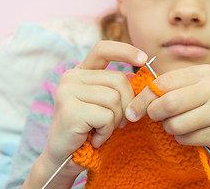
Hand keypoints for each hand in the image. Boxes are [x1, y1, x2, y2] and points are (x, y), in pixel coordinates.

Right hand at [42, 41, 147, 176]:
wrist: (65, 158)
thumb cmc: (89, 130)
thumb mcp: (106, 105)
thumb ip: (118, 88)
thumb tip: (138, 76)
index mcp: (81, 73)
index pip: (102, 50)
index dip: (125, 50)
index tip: (144, 59)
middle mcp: (71, 77)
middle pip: (119, 80)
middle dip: (127, 105)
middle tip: (116, 123)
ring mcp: (67, 91)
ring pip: (115, 99)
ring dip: (115, 121)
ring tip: (100, 131)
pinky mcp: (70, 109)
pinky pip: (106, 116)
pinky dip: (106, 132)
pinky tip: (94, 139)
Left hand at [126, 64, 209, 159]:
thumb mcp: (206, 86)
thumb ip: (178, 86)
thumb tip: (143, 95)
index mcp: (205, 72)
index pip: (163, 82)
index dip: (144, 96)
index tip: (134, 109)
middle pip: (166, 103)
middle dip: (154, 114)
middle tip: (156, 118)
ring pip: (174, 123)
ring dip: (171, 129)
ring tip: (183, 126)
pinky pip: (187, 138)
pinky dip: (184, 139)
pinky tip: (196, 134)